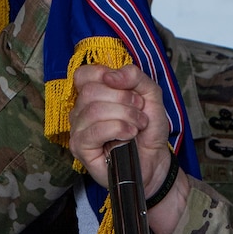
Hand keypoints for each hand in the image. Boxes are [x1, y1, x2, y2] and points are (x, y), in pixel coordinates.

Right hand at [69, 64, 171, 190]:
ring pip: (94, 110)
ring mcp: (78, 129)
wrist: (154, 159)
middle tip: (139, 110)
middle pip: (91, 91)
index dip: (106, 76)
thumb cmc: (148, 129)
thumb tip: (110, 76)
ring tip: (138, 125)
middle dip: (123, 98)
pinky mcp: (80, 148)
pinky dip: (118, 129)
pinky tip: (129, 135)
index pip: (84, 74)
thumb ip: (134, 76)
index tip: (128, 88)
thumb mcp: (149, 94)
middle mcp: (80, 110)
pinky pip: (94, 131)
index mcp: (93, 95)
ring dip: (125, 115)